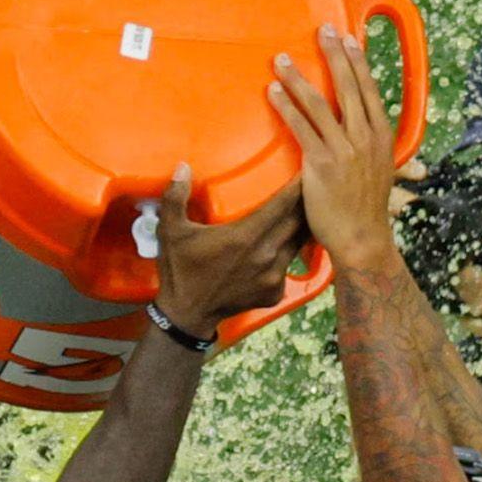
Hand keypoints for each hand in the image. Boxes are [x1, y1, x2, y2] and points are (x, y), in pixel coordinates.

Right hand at [152, 163, 305, 335]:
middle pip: (297, 222)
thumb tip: (182, 167)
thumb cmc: (180, 270)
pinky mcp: (275, 292)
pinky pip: (289, 267)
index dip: (297, 187)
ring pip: (298, 244)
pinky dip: (289, 254)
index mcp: (245, 237)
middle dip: (305, 203)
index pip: (282, 205)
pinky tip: (287, 244)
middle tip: (309, 186)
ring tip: (306, 211)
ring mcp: (273, 277)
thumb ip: (175, 198)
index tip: (306, 171)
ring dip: (301, 227)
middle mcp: (265, 256)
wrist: (188, 315)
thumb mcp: (171, 232)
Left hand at [268, 23, 403, 268]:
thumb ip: (369, 147)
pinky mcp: (321, 163)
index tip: (349, 39)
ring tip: (281, 59)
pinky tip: (273, 91)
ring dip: (299, 76)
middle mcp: (366, 137)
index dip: (358, 62)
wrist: (362, 240)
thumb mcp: (379, 171)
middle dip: (333, 54)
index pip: (370, 89)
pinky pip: (301, 126)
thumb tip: (359, 130)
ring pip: (320, 102)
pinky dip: (286, 105)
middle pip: (348, 86)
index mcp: (382, 136)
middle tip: (321, 30)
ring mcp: (345, 149)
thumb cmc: (366, 209)